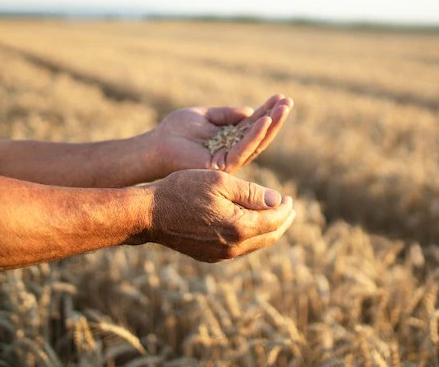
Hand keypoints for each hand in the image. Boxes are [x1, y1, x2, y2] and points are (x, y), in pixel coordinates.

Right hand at [130, 169, 295, 261]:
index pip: (275, 220)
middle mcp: (233, 247)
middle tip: (289, 208)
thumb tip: (278, 200)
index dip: (285, 208)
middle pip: (269, 236)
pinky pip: (240, 248)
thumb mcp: (220, 182)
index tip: (289, 197)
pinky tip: (249, 224)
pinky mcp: (210, 256)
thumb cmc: (183, 190)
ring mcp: (221, 255)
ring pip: (255, 244)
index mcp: (239, 227)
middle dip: (282, 221)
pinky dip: (251, 236)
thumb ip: (252, 192)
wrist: (149, 214)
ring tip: (273, 215)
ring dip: (268, 229)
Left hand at [154, 94, 292, 173]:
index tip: (281, 97)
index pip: (253, 125)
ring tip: (283, 108)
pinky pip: (243, 149)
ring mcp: (229, 160)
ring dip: (271, 125)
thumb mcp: (205, 115)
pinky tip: (264, 121)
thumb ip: (227, 114)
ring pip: (256, 143)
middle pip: (260, 135)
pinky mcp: (222, 165)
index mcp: (229, 139)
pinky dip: (254, 135)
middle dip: (275, 118)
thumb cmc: (176, 130)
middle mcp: (232, 151)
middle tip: (288, 102)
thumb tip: (250, 111)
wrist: (156, 145)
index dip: (267, 111)